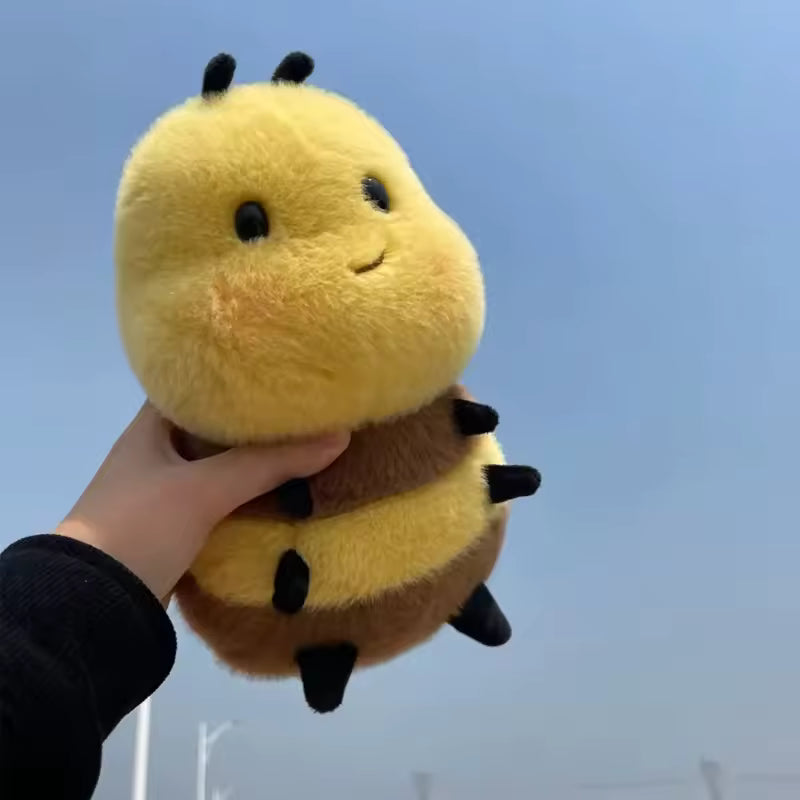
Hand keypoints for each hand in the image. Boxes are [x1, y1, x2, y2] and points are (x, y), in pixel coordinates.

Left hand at [56, 403, 348, 603]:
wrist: (94, 609)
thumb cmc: (140, 528)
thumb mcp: (205, 489)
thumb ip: (269, 464)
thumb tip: (339, 437)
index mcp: (149, 430)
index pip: (197, 387)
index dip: (236, 379)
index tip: (282, 377)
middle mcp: (156, 455)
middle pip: (215, 432)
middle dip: (257, 427)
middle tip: (307, 414)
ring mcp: (165, 495)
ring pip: (220, 471)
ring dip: (256, 467)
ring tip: (307, 450)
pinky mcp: (177, 531)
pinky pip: (222, 504)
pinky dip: (249, 500)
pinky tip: (285, 497)